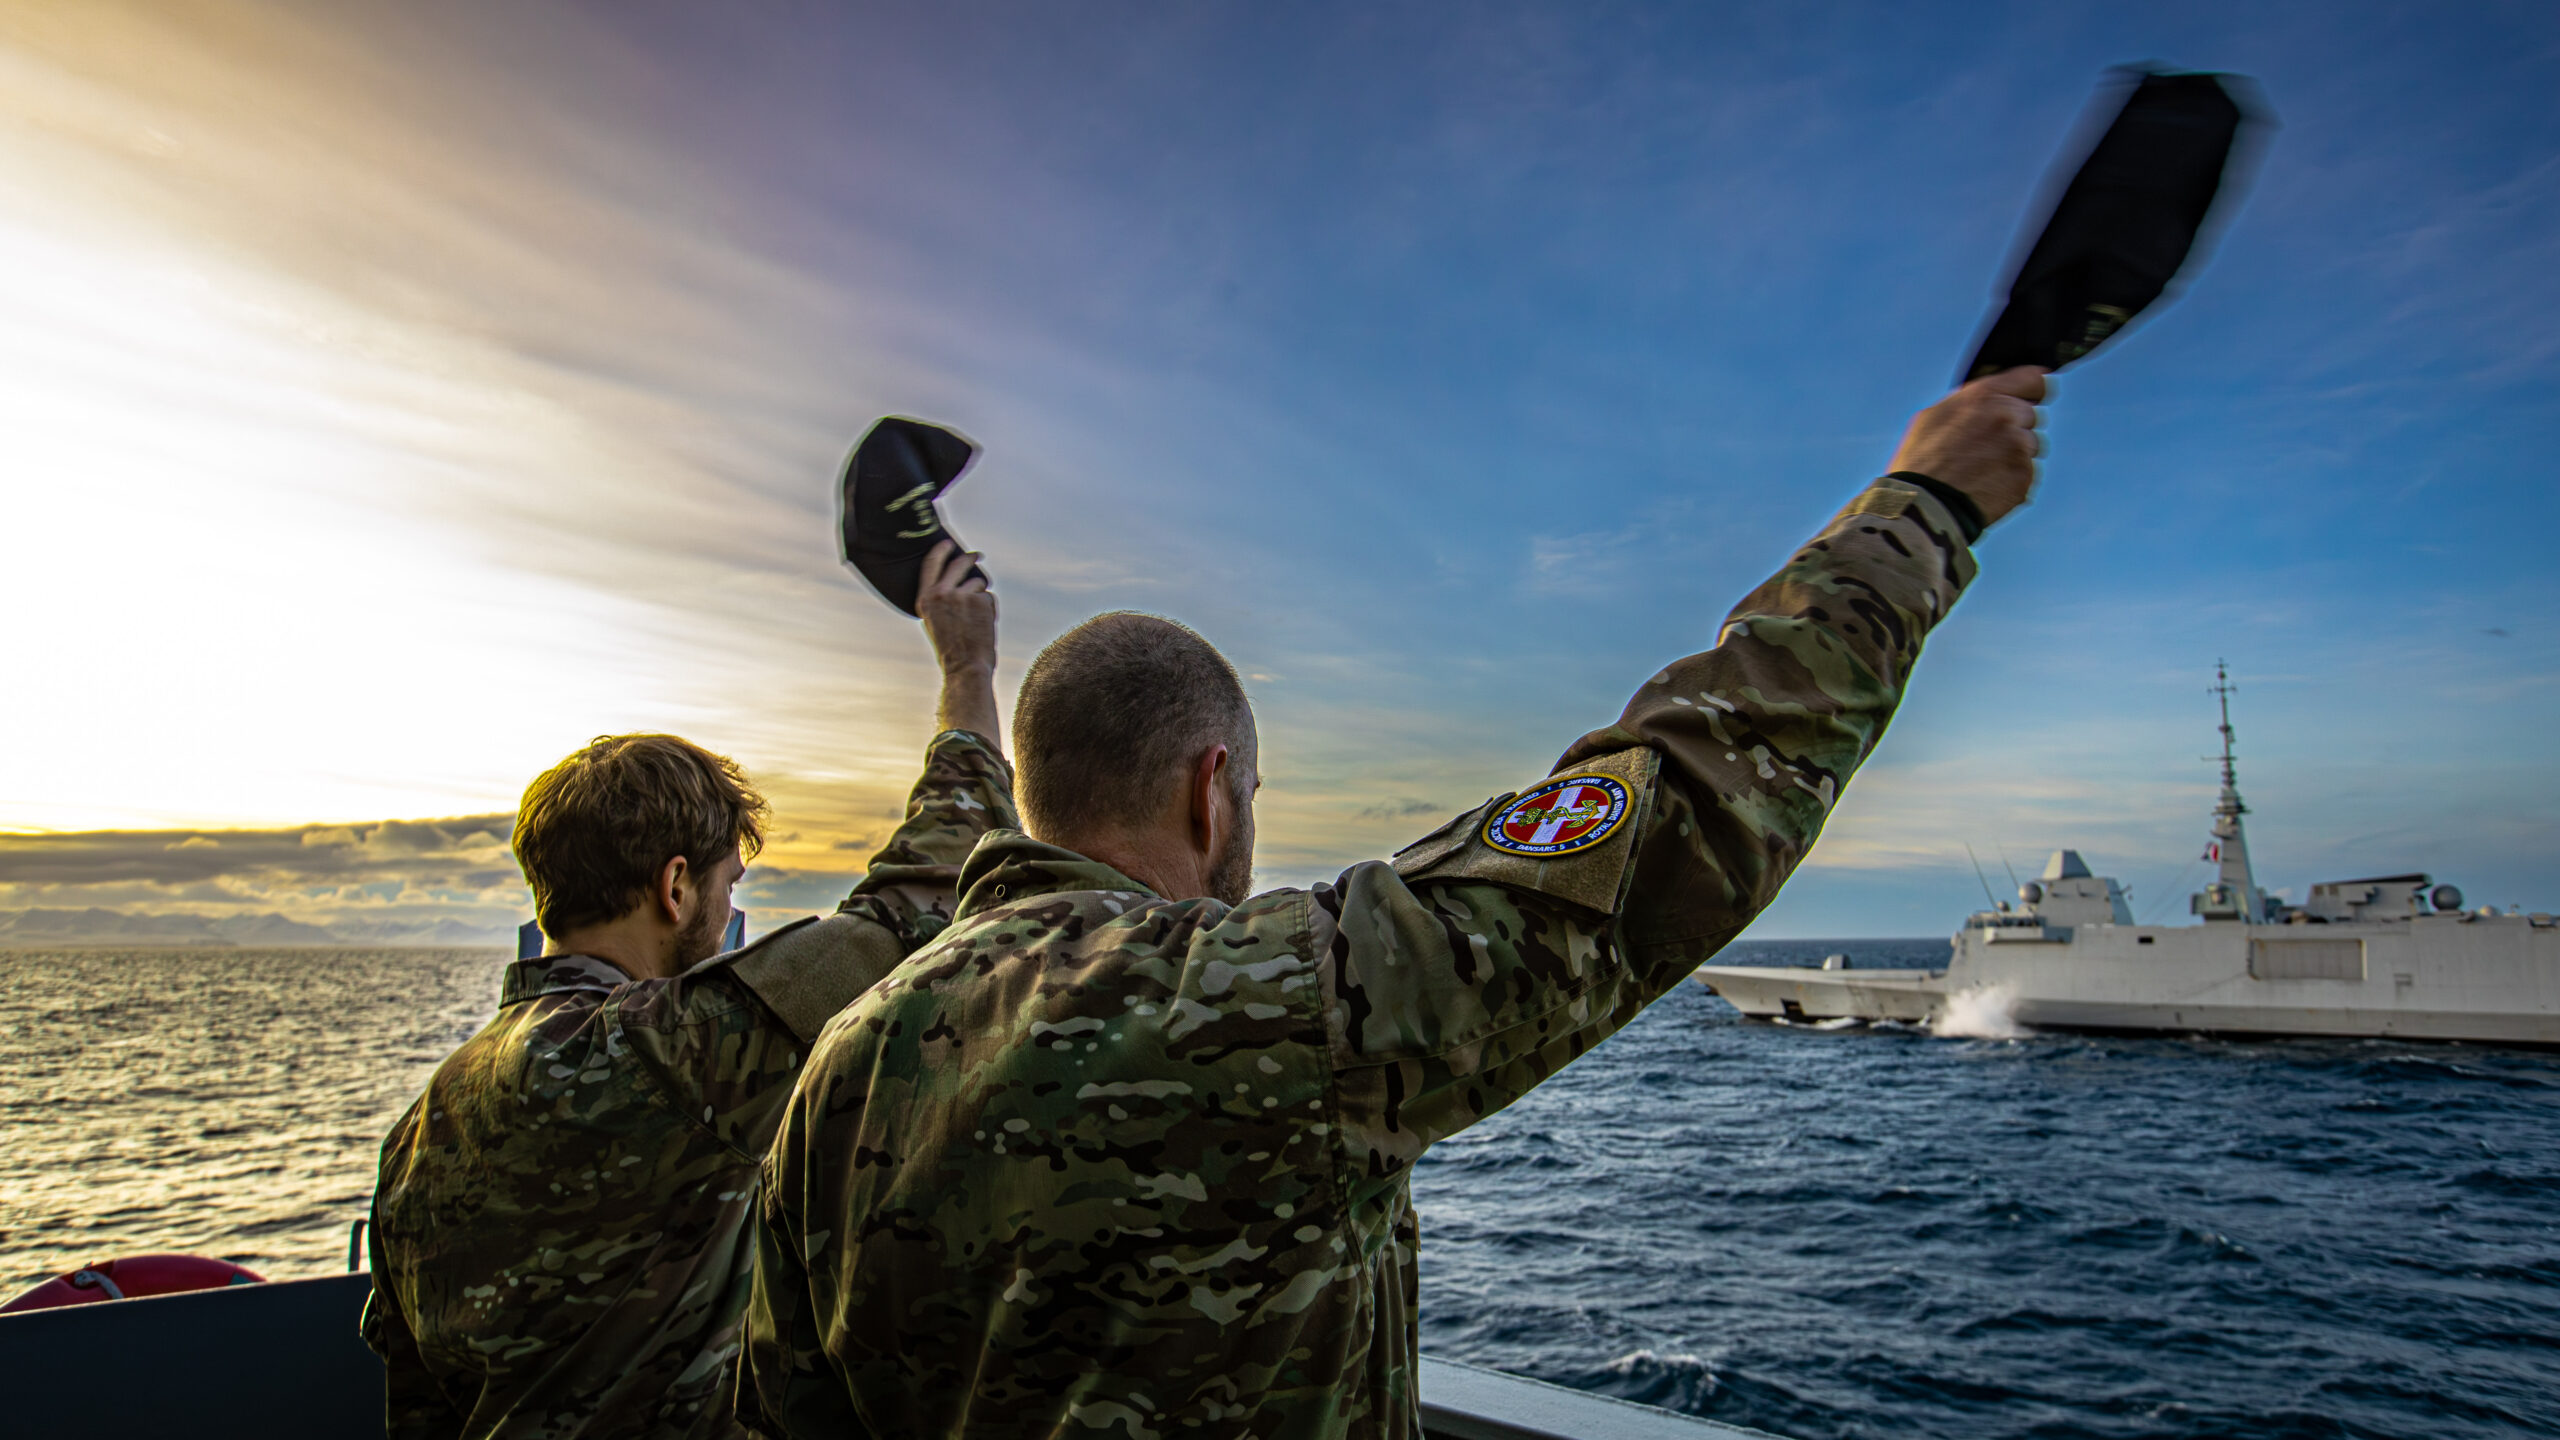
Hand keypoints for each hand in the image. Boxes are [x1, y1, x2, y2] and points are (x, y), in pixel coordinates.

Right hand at [915, 541, 1002, 748]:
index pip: (931, 564)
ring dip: (981, 597)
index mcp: (924, 599)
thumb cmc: (950, 648)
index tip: (948, 544)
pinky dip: (990, 609)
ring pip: (978, 583)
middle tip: (977, 555)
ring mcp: (961, 595)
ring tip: (976, 620)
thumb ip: (939, 599)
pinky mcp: (980, 600)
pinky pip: (989, 597)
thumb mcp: (934, 621)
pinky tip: (984, 625)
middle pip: (959, 564)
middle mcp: (940, 593)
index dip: (940, 550)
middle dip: (970, 557)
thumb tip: (956, 579)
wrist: (965, 667)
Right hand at [1886, 366, 2047, 527]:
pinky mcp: (2025, 476)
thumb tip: (1990, 399)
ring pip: (2031, 445)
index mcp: (1984, 395)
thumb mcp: (1934, 416)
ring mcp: (2019, 447)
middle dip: (2015, 426)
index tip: (2028, 398)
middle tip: (1987, 446)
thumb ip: (1970, 402)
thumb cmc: (1921, 462)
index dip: (2031, 390)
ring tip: (1982, 469)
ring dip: (2015, 454)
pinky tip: (1986, 485)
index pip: (2034, 379)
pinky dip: (2012, 479)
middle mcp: (2007, 416)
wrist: (1924, 506)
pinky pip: (2027, 472)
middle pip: (2030, 415)